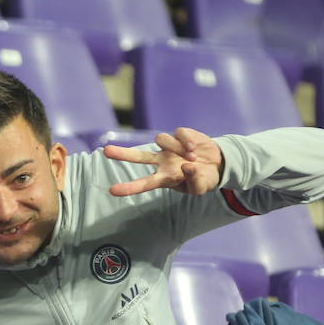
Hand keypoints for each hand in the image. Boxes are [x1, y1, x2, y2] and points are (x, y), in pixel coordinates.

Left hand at [103, 127, 223, 196]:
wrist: (217, 163)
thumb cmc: (204, 178)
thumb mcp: (202, 187)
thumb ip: (194, 181)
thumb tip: (186, 166)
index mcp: (164, 178)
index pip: (144, 184)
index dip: (129, 188)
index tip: (112, 190)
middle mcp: (162, 161)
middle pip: (138, 156)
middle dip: (122, 154)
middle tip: (106, 151)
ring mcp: (169, 147)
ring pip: (160, 140)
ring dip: (176, 147)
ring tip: (193, 157)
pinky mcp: (180, 135)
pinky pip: (178, 133)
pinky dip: (186, 140)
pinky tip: (194, 148)